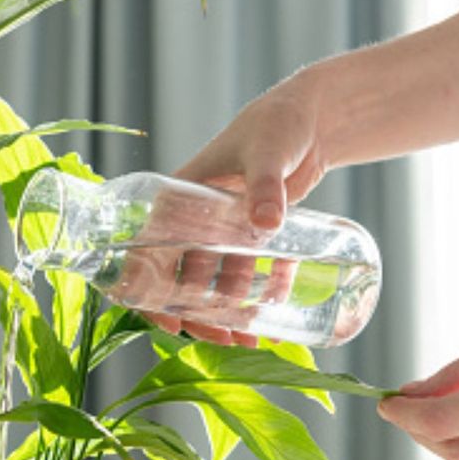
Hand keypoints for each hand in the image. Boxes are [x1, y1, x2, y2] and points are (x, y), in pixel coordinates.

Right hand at [138, 75, 327, 345]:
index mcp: (177, 197)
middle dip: (197, 312)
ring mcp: (220, 231)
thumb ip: (265, 186)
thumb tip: (267, 224)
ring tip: (250, 337)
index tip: (169, 320)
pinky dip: (256, 295)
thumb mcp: (266, 155)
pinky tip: (274, 311)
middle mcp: (192, 219)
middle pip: (180, 278)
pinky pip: (244, 275)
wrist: (310, 121)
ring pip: (213, 283)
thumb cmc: (275, 126)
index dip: (148, 290)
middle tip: (223, 337)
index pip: (147, 249)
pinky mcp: (248, 237)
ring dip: (228, 311)